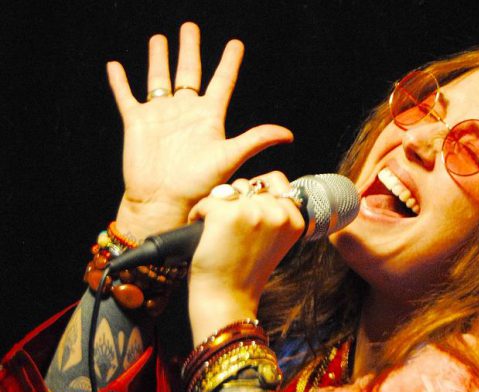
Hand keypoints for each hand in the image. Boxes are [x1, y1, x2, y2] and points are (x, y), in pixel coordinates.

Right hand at [108, 22, 292, 239]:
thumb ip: (256, 140)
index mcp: (209, 117)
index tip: (236, 44)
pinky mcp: (137, 123)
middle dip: (190, 49)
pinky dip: (120, 81)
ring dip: (158, 58)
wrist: (164, 202)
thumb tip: (288, 134)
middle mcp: (185, 112)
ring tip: (159, 38)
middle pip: (189, 72)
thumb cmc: (198, 184)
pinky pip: (126, 96)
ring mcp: (161, 116)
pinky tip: (115, 65)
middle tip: (190, 27)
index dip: (229, 62)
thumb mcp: (230, 156)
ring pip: (159, 79)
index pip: (222, 82)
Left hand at [186, 172, 304, 342]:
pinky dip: (199, 215)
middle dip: (237, 202)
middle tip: (233, 233)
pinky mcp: (226, 214)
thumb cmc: (246, 272)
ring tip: (220, 233)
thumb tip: (258, 185)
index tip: (251, 225)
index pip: (277, 181)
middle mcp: (278, 213)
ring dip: (218, 207)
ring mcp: (253, 212)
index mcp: (295, 220)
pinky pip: (207, 201)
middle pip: (250, 185)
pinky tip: (206, 236)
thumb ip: (276, 214)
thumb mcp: (275, 241)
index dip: (257, 197)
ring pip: (229, 190)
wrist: (228, 299)